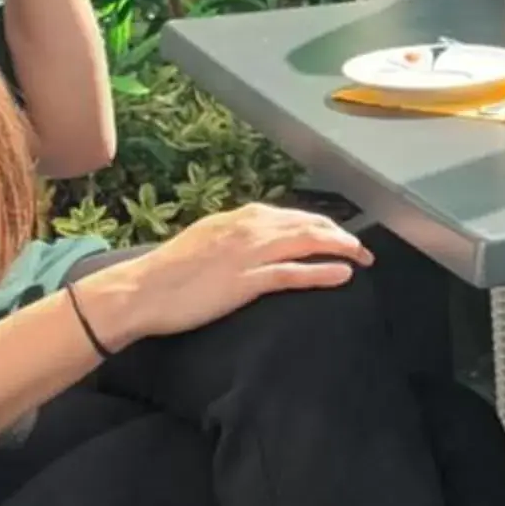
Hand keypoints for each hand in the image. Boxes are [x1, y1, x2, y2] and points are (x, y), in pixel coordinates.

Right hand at [75, 203, 372, 348]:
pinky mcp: (247, 281)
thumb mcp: (206, 242)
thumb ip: (234, 238)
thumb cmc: (169, 272)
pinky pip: (294, 273)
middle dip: (339, 234)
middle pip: (308, 224)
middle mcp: (249, 228)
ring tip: (363, 257)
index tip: (338, 233)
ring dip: (341, 248)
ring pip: (308, 242)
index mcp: (239, 217)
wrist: (142, 290)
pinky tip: (344, 275)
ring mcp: (249, 253)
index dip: (321, 223)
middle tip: (361, 247)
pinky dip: (322, 272)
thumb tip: (256, 242)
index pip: (292, 215)